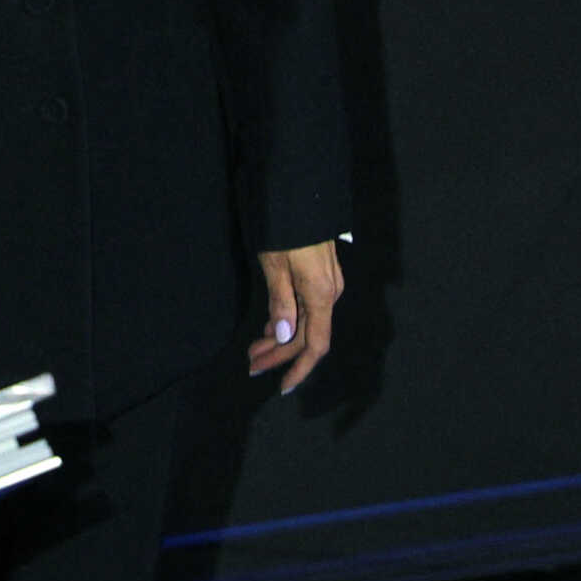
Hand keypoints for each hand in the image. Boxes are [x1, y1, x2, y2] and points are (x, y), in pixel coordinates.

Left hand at [247, 239, 343, 394]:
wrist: (302, 194)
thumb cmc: (286, 229)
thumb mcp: (276, 265)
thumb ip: (281, 302)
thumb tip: (284, 338)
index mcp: (321, 295)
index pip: (315, 345)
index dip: (299, 368)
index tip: (282, 387)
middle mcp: (329, 294)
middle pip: (307, 337)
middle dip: (280, 355)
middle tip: (251, 365)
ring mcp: (327, 285)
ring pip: (306, 323)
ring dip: (280, 339)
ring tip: (254, 350)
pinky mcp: (320, 276)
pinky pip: (305, 309)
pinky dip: (286, 321)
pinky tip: (269, 328)